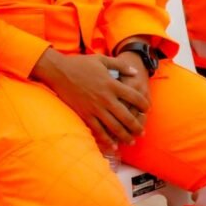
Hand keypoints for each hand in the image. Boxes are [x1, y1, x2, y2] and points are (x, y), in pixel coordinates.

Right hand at [30, 48, 149, 151]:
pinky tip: (114, 145)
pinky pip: (99, 130)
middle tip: (142, 132)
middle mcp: (106, 98)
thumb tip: (135, 72)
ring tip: (131, 141)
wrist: (58, 71)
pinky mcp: (85, 114)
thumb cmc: (80, 64)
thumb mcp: (101, 60)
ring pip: (115, 127)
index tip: (147, 109)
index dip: (144, 105)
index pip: (135, 97)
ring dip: (125, 136)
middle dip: (137, 127)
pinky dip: (107, 139)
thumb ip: (120, 65)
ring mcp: (95, 108)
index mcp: (112, 84)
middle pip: (127, 117)